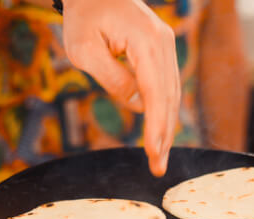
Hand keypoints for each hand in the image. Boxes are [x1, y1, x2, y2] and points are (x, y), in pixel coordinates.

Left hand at [62, 0, 179, 175]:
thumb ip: (112, 79)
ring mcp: (165, 45)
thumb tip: (136, 105)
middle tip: (158, 167)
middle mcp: (164, 43)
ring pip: (171, 93)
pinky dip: (163, 110)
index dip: (156, 127)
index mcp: (147, 42)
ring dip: (166, 127)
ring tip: (159, 157)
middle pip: (169, 97)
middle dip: (164, 135)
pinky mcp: (160, 49)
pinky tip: (159, 132)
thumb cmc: (83, 15)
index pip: (155, 93)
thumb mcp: (85, 50)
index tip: (154, 153)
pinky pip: (165, 85)